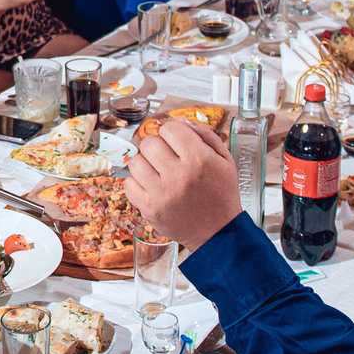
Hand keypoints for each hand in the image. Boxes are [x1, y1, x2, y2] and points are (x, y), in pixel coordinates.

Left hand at [124, 119, 241, 254]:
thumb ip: (205, 135)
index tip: (176, 142)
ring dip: (146, 164)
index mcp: (199, 159)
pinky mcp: (150, 208)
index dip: (172, 133)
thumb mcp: (225, 160)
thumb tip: (180, 121)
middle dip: (157, 147)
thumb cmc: (221, 194)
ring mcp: (162, 192)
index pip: (169, 128)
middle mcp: (178, 174)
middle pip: (149, 142)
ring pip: (135, 162)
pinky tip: (151, 187)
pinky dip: (137, 183)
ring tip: (158, 173)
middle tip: (166, 158)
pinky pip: (129, 184)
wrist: (218, 232)